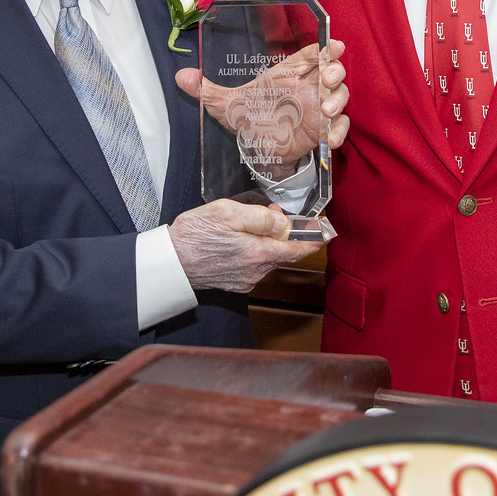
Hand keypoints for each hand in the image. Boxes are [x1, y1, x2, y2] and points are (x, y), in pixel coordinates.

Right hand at [168, 199, 323, 291]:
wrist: (170, 263)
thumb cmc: (196, 235)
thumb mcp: (229, 213)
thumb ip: (260, 218)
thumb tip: (282, 223)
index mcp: (260, 253)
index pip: (298, 250)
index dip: (314, 240)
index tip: (326, 233)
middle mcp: (256, 271)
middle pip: (283, 253)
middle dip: (284, 234)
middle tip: (274, 214)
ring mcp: (245, 280)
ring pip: (267, 258)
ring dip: (267, 242)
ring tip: (250, 223)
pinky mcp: (234, 282)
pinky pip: (253, 265)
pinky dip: (254, 251)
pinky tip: (240, 239)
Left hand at [175, 38, 350, 175]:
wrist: (257, 149)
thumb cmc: (248, 118)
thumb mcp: (226, 105)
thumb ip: (206, 90)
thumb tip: (181, 76)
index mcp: (288, 73)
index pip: (310, 54)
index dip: (324, 48)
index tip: (335, 45)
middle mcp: (307, 87)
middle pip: (331, 71)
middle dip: (335, 71)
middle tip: (327, 78)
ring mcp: (318, 107)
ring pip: (340, 96)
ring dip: (337, 100)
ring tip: (325, 110)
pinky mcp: (323, 130)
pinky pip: (340, 127)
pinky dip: (340, 131)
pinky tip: (332, 139)